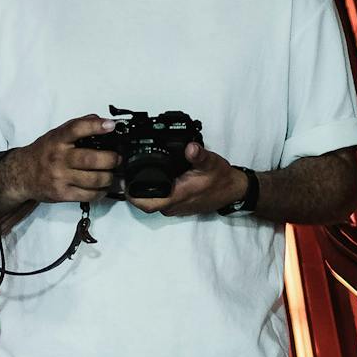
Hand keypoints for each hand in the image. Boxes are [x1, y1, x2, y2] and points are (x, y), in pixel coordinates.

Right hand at [0, 114, 120, 208]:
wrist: (21, 174)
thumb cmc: (43, 153)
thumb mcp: (56, 135)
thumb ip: (77, 127)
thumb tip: (101, 120)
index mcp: (57, 139)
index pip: (77, 129)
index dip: (95, 126)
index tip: (111, 126)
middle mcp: (58, 158)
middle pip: (91, 159)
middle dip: (111, 159)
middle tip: (118, 158)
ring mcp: (60, 177)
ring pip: (94, 179)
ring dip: (109, 177)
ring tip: (112, 174)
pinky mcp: (62, 194)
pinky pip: (88, 195)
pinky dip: (101, 192)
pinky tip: (103, 187)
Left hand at [127, 139, 245, 215]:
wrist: (233, 191)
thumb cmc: (221, 179)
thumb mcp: (211, 163)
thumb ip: (199, 155)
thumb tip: (190, 148)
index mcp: (177, 196)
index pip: (146, 203)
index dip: (131, 195)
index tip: (124, 180)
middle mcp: (173, 206)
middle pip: (145, 204)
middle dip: (134, 191)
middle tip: (127, 173)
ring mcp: (176, 207)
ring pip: (152, 203)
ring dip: (143, 192)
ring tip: (136, 174)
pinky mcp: (179, 206)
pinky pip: (160, 201)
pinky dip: (154, 192)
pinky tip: (153, 179)